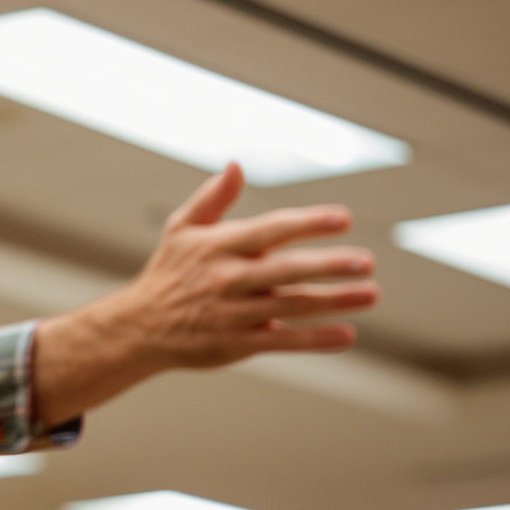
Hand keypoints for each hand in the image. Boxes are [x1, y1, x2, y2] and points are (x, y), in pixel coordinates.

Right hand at [31, 163, 378, 425]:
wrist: (139, 327)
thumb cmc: (169, 273)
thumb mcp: (181, 229)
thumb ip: (212, 198)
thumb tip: (236, 165)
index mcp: (217, 246)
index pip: (269, 230)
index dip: (307, 223)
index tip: (343, 219)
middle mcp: (226, 279)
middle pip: (286, 270)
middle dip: (329, 266)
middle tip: (367, 261)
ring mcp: (232, 314)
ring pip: (291, 306)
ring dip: (333, 301)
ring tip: (370, 294)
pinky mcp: (235, 344)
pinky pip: (282, 342)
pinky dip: (315, 339)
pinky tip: (346, 333)